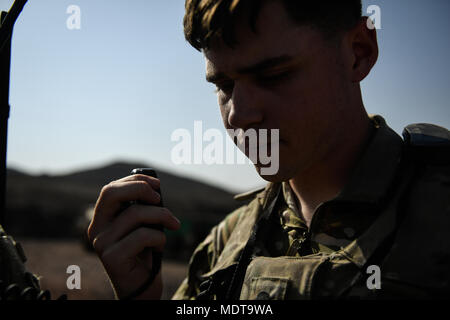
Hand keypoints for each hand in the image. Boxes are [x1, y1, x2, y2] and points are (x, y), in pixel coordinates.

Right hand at [87, 174, 180, 298]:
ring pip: (135, 214)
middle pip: (111, 193)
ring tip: (171, 226)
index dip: (134, 181)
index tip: (156, 184)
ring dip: (161, 216)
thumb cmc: (145, 254)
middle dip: (140, 189)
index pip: (110, 189)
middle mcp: (96, 229)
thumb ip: (142, 207)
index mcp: (101, 219)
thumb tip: (154, 188)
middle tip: (160, 198)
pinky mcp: (112, 258)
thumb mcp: (142, 225)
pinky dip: (160, 238)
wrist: (142, 288)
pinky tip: (159, 249)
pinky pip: (143, 235)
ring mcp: (102, 243)